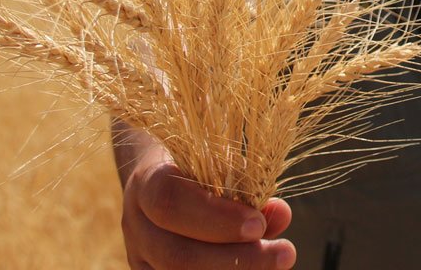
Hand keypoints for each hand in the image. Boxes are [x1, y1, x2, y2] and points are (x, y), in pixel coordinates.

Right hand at [120, 149, 295, 268]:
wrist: (154, 175)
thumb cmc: (194, 164)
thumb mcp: (217, 161)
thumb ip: (247, 187)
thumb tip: (281, 214)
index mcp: (147, 182)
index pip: (170, 201)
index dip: (215, 217)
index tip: (257, 222)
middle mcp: (136, 223)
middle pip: (176, 254)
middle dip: (235, 259)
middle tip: (285, 253)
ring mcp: (138, 255)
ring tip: (278, 263)